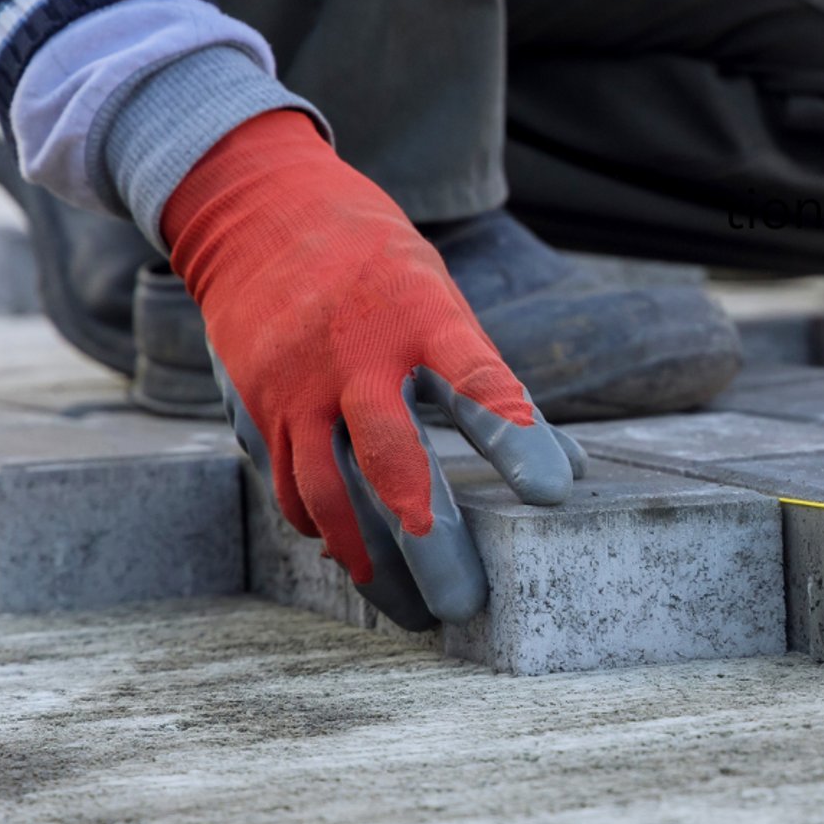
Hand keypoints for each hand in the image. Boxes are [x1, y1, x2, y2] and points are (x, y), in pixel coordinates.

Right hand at [164, 111, 578, 628]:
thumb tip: (568, 471)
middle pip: (391, 456)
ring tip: (412, 610)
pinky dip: (324, 529)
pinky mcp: (254, 406)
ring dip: (372, 560)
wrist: (258, 213)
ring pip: (328, 493)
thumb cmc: (378, 268)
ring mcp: (295, 383)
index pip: (475, 379)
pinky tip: (355, 556)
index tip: (553, 493)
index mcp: (418, 312)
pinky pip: (289, 487)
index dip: (515, 436)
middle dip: (429, 537)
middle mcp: (353, 352)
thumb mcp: (441, 299)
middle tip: (466, 604)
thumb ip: (492, 384)